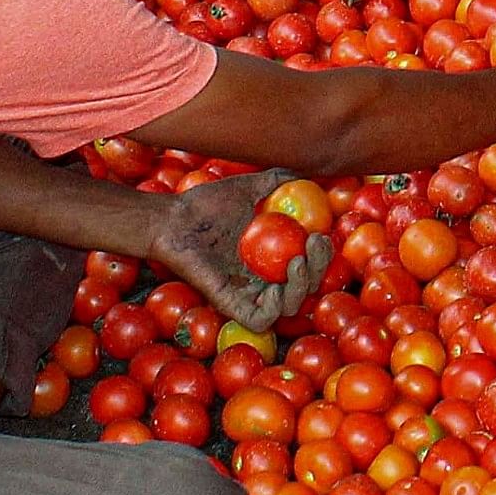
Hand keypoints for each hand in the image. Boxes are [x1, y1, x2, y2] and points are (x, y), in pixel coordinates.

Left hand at [149, 168, 336, 333]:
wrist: (174, 218)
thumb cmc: (205, 204)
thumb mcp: (249, 187)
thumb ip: (277, 180)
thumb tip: (307, 175)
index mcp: (269, 259)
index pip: (306, 267)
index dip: (321, 257)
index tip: (320, 235)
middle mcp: (260, 279)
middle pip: (303, 290)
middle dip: (318, 270)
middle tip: (314, 243)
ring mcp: (245, 293)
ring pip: (287, 308)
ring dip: (301, 288)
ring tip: (297, 262)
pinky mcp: (228, 302)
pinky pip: (258, 319)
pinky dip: (273, 310)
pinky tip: (276, 289)